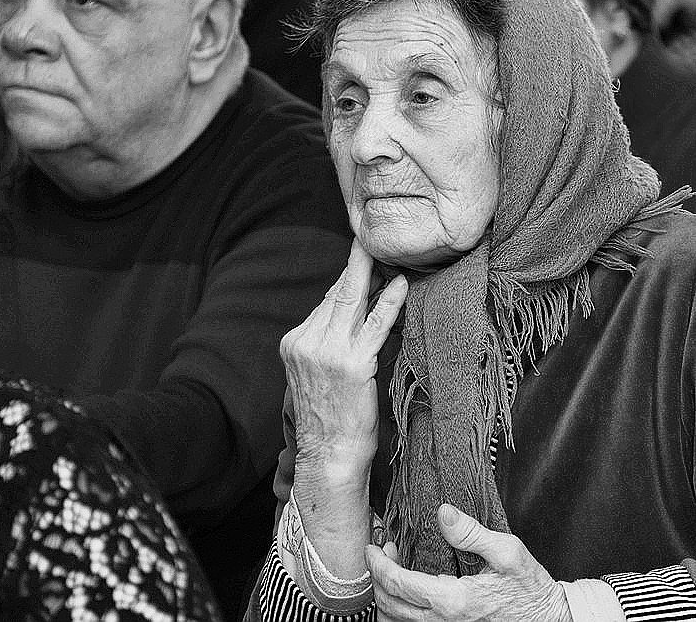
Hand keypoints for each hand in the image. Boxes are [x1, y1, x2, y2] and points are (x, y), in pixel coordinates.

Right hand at [280, 238, 406, 471]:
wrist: (329, 456)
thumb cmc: (330, 420)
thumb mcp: (319, 374)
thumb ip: (330, 343)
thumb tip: (355, 313)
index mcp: (295, 342)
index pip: (325, 301)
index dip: (348, 278)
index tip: (363, 255)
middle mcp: (306, 342)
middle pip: (337, 294)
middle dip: (358, 265)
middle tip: (375, 239)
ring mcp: (327, 352)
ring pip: (352, 301)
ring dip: (372, 273)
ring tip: (389, 251)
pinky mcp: (352, 364)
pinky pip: (375, 325)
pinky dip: (389, 302)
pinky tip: (400, 285)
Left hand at [366, 504, 571, 621]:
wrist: (548, 619)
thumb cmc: (530, 589)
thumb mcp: (508, 552)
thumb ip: (471, 533)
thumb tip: (443, 513)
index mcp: (453, 600)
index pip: (398, 584)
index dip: (378, 565)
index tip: (372, 547)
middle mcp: (444, 621)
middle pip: (389, 605)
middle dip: (378, 578)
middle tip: (383, 551)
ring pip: (397, 621)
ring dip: (387, 596)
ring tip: (393, 569)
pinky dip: (402, 607)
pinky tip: (412, 587)